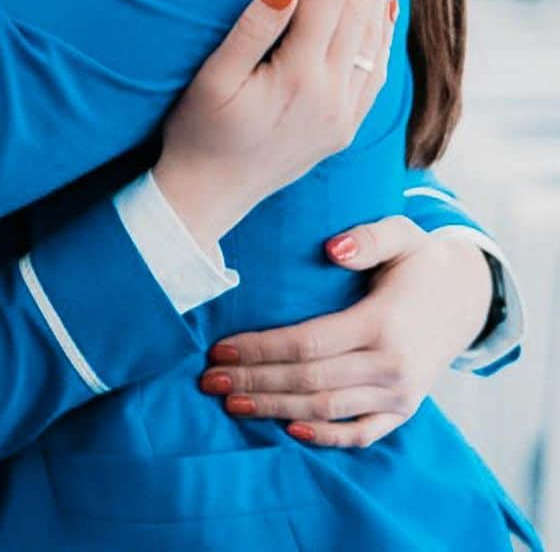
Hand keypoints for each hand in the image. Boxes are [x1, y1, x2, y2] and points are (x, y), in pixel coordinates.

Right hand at [153, 0, 395, 248]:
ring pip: (372, 38)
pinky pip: (375, 70)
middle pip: (357, 10)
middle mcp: (332, 96)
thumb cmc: (196, 133)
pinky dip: (383, 32)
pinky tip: (386, 5)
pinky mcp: (344, 127)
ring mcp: (344, 115)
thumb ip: (252, 29)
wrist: (207, 198)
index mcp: (299, 79)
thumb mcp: (212, 78)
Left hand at [199, 215, 493, 446]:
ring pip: (326, 411)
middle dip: (253, 383)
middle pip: (308, 381)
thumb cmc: (419, 261)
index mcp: (382, 323)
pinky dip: (325, 439)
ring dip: (274, 410)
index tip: (219, 349)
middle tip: (208, 381)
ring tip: (231, 404)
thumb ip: (368, 237)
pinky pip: (362, 435)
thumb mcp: (402, 234)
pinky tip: (288, 431)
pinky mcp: (404, 411)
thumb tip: (332, 249)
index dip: (259, 349)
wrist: (465, 298)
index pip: (307, 343)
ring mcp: (400, 395)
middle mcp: (391, 366)